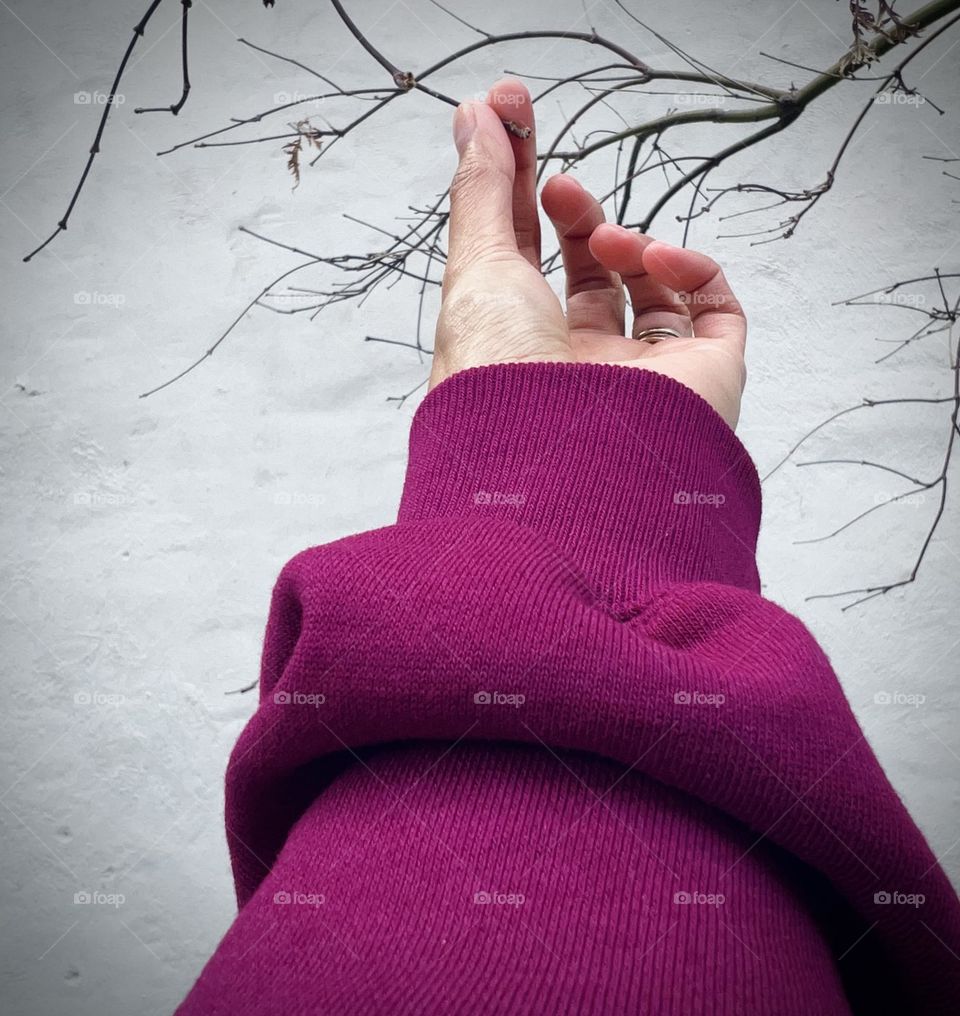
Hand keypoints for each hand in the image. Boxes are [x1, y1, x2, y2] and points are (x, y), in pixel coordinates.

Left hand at [430, 78, 747, 429]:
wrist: (562, 460)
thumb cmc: (502, 379)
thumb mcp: (478, 266)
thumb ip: (481, 187)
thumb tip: (474, 111)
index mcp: (516, 351)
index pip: (522, 260)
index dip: (516, 192)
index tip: (512, 121)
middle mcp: (576, 368)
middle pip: (587, 277)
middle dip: (576, 216)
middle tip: (559, 182)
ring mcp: (639, 376)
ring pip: (650, 291)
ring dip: (627, 242)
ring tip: (607, 235)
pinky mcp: (701, 380)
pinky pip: (713, 310)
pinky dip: (691, 267)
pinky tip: (656, 256)